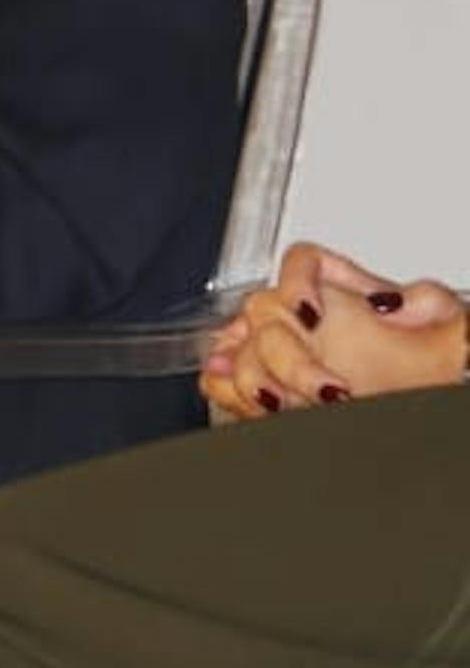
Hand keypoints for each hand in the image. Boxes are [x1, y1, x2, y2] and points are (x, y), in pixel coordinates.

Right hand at [204, 242, 468, 421]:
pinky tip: (258, 405)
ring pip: (239, 349)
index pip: (301, 262)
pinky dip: (230, 392)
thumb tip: (396, 303)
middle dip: (290, 355)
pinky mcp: (267, 384)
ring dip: (258, 378)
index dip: (297, 283)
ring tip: (289, 404)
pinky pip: (223, 380)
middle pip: (265, 312)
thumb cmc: (432, 355)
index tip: (311, 313)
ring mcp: (279, 350)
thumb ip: (424, 299)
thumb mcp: (444, 317)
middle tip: (327, 388)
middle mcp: (302, 316)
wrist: (425, 392)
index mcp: (341, 288)